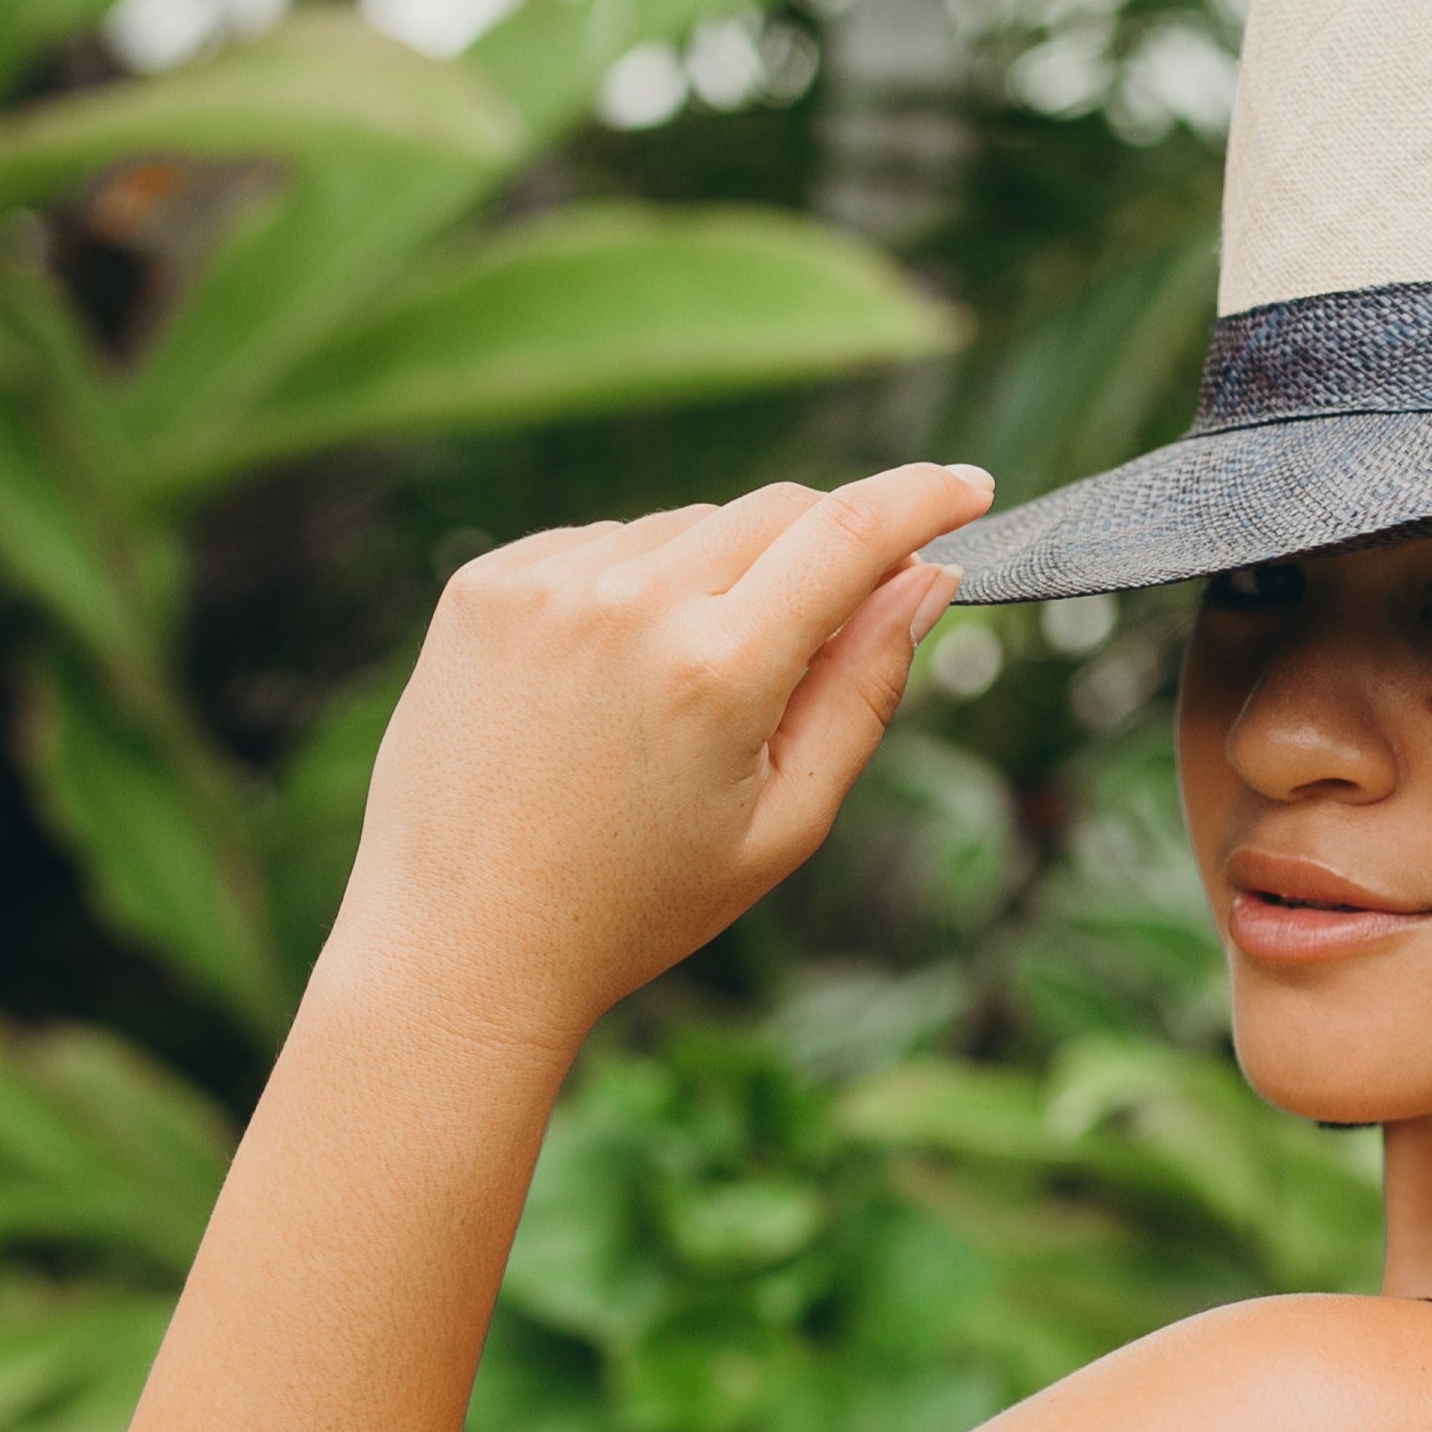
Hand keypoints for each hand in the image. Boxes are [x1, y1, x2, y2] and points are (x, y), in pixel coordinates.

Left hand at [333, 465, 991, 1046]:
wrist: (461, 946)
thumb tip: (927, 578)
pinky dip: (631, 591)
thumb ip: (865, 690)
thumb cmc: (637, 905)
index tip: (970, 485)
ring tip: (678, 704)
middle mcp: (626, 604)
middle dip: (824, 549)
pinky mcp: (484, 584)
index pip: (848, 532)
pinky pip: (602, 548)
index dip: (924, 496)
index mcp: (715, 671)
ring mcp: (544, 584)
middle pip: (774, 512)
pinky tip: (606, 689)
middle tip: (826, 635)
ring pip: (687, 528)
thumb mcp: (784, 824)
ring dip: (719, 580)